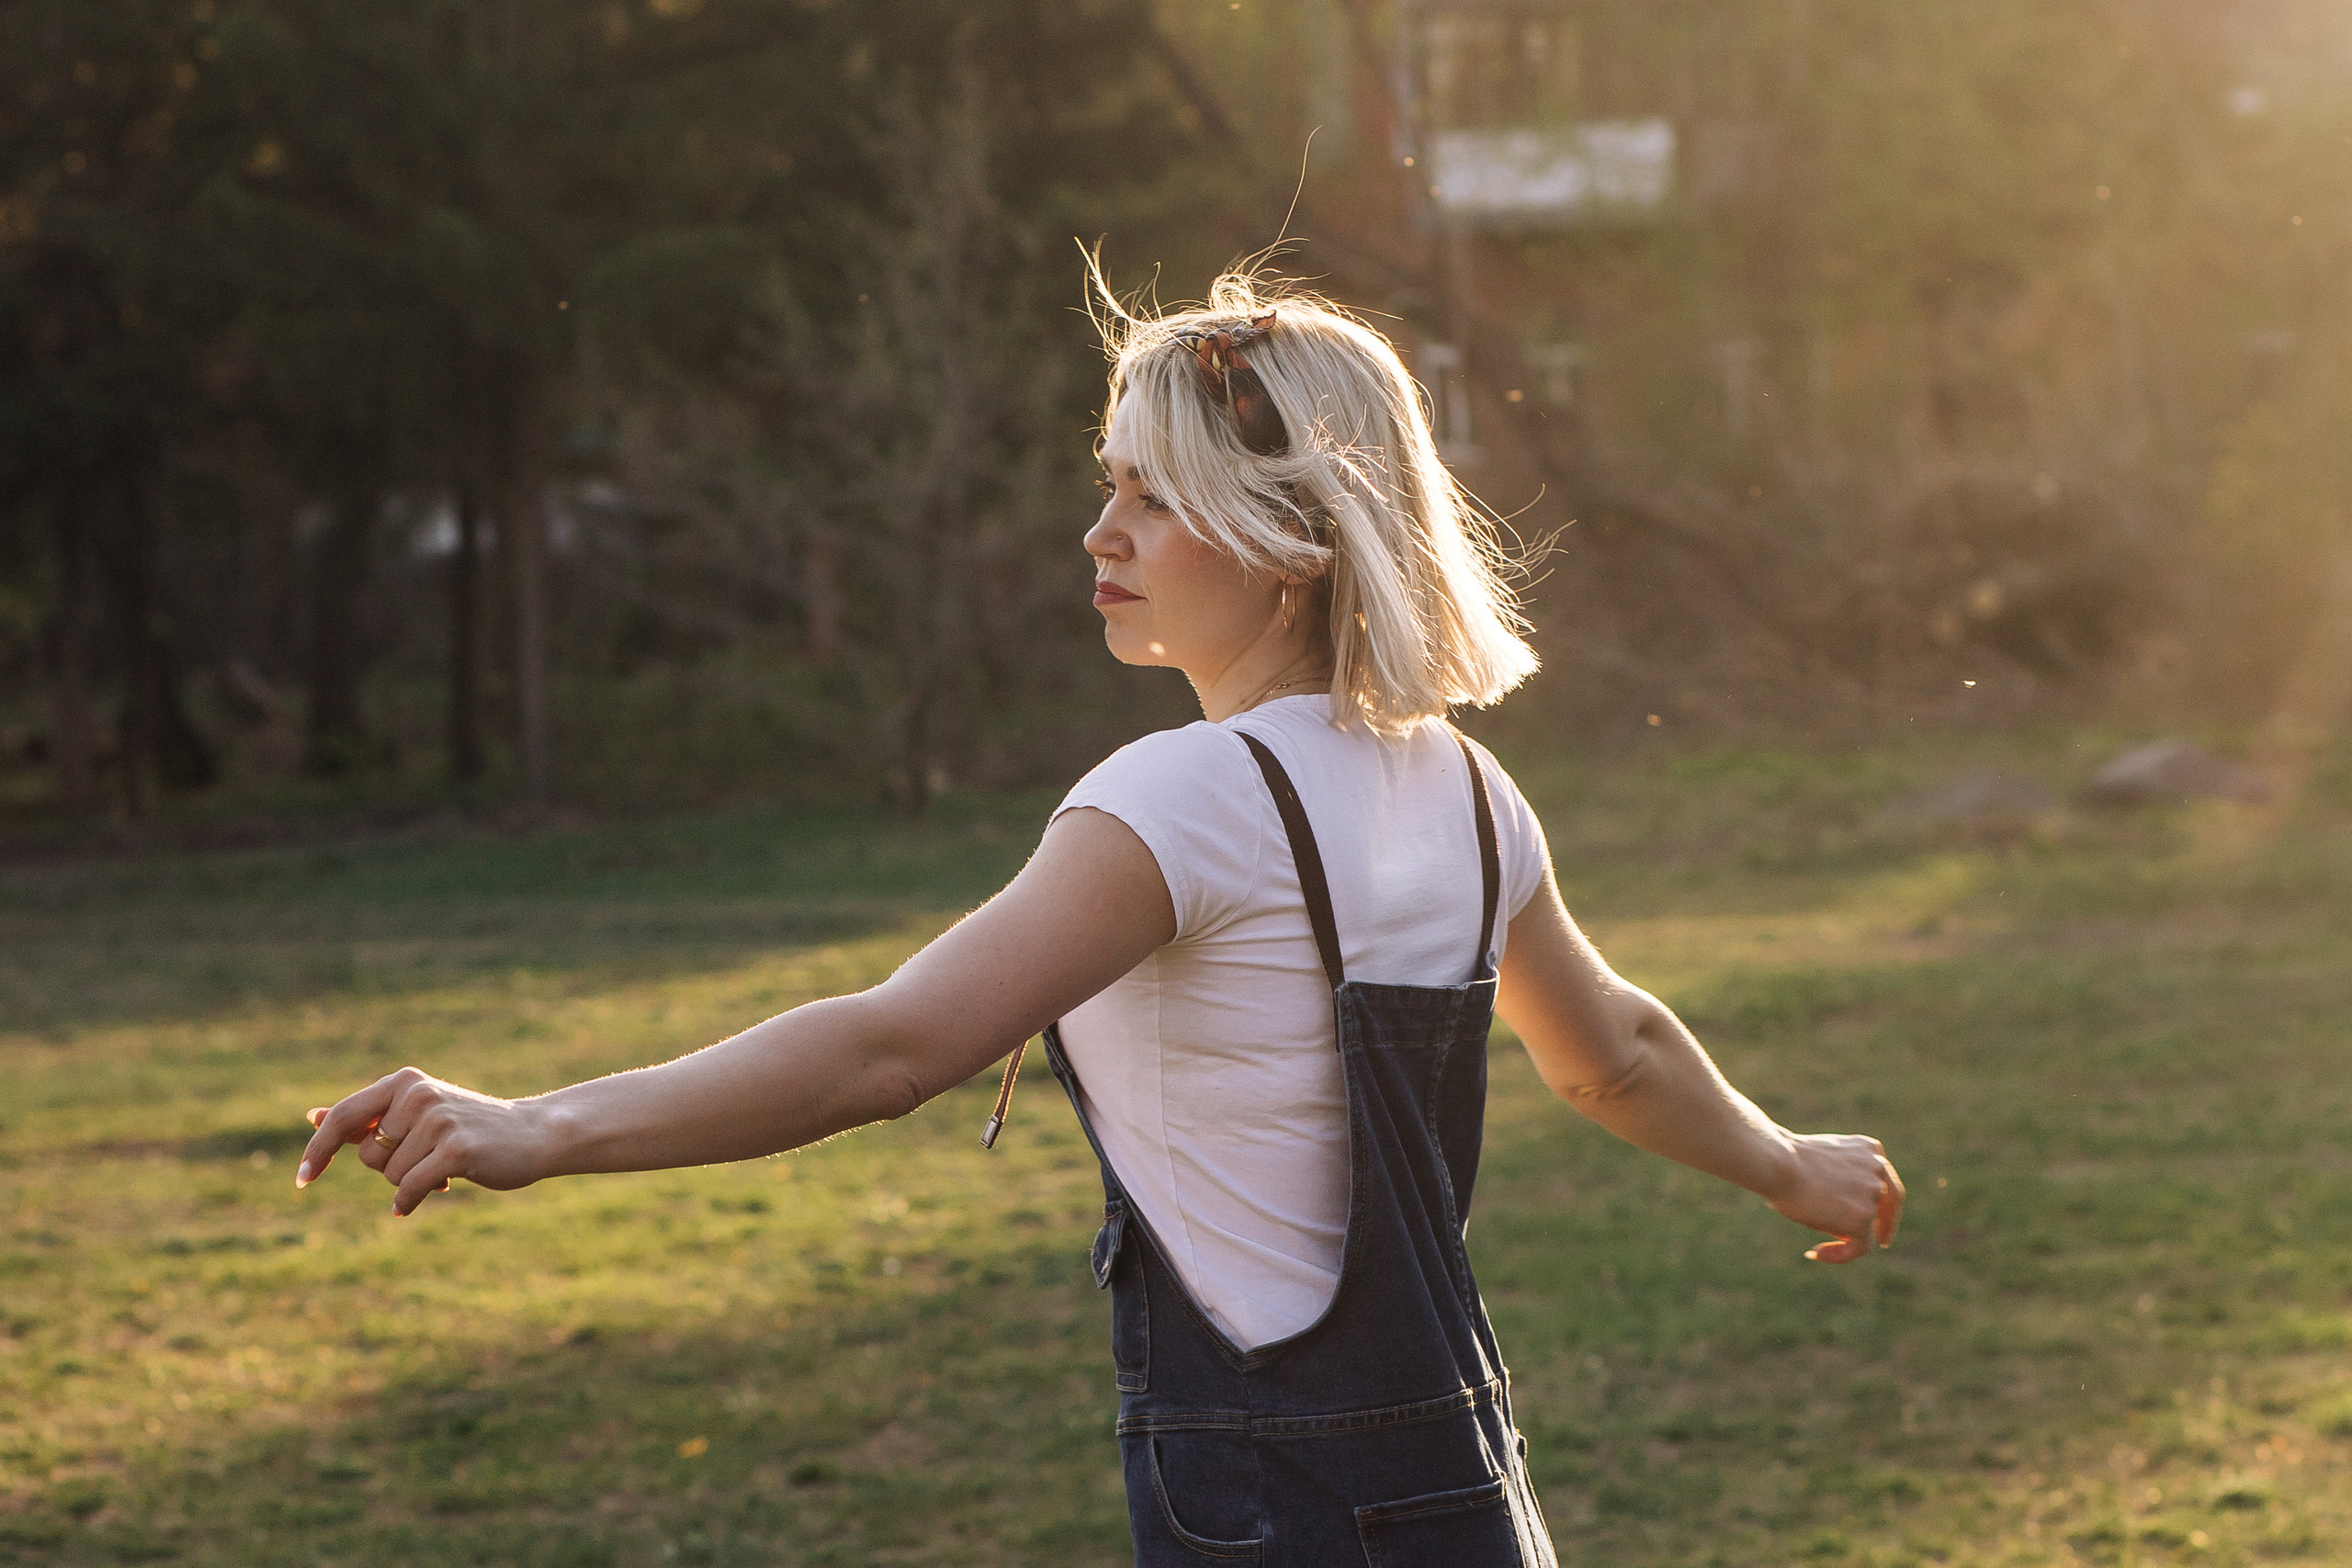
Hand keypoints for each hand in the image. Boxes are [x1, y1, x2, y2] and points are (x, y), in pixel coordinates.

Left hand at [296, 1067, 547, 1215]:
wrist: (532, 1133)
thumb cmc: (468, 1127)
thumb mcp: (416, 1113)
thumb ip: (368, 1115)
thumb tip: (313, 1116)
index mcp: (406, 1082)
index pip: (345, 1117)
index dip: (317, 1150)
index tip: (302, 1181)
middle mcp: (419, 1095)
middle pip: (368, 1155)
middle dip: (389, 1167)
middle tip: (425, 1158)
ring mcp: (438, 1121)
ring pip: (390, 1175)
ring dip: (410, 1182)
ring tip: (444, 1166)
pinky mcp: (456, 1149)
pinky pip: (409, 1189)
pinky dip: (410, 1201)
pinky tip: (429, 1197)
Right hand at [1765, 1133, 1903, 1262]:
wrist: (1777, 1162)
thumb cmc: (1784, 1160)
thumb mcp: (1821, 1162)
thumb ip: (1840, 1179)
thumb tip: (1839, 1212)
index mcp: (1868, 1148)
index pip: (1882, 1177)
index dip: (1879, 1199)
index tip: (1872, 1215)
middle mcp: (1877, 1168)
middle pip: (1892, 1200)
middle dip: (1887, 1222)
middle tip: (1882, 1240)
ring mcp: (1873, 1193)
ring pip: (1868, 1227)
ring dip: (1845, 1240)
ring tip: (1817, 1248)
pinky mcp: (1862, 1217)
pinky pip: (1861, 1247)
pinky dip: (1840, 1255)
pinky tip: (1815, 1254)